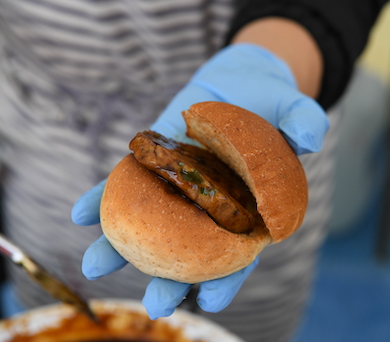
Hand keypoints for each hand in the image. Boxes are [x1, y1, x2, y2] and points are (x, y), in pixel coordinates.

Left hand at [72, 43, 328, 318]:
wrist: (241, 81)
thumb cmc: (273, 103)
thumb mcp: (295, 108)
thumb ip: (305, 121)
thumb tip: (309, 137)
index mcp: (247, 204)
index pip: (239, 250)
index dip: (228, 277)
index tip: (209, 302)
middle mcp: (210, 202)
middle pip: (189, 247)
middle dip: (170, 277)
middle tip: (154, 305)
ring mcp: (179, 183)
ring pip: (151, 220)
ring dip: (122, 245)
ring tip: (95, 266)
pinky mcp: (156, 159)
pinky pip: (128, 180)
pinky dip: (103, 195)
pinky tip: (80, 213)